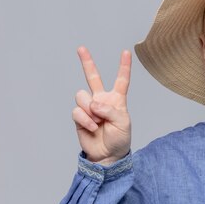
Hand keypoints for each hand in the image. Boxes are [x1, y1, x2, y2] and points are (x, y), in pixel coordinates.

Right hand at [72, 46, 131, 164]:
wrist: (107, 155)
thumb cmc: (119, 139)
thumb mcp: (123, 123)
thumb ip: (110, 110)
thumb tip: (93, 103)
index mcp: (117, 100)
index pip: (121, 80)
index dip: (124, 67)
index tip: (126, 52)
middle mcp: (102, 100)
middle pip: (93, 77)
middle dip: (86, 62)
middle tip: (81, 48)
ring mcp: (89, 107)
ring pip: (82, 96)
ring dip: (90, 110)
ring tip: (97, 122)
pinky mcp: (79, 116)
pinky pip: (77, 110)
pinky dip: (85, 119)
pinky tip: (92, 127)